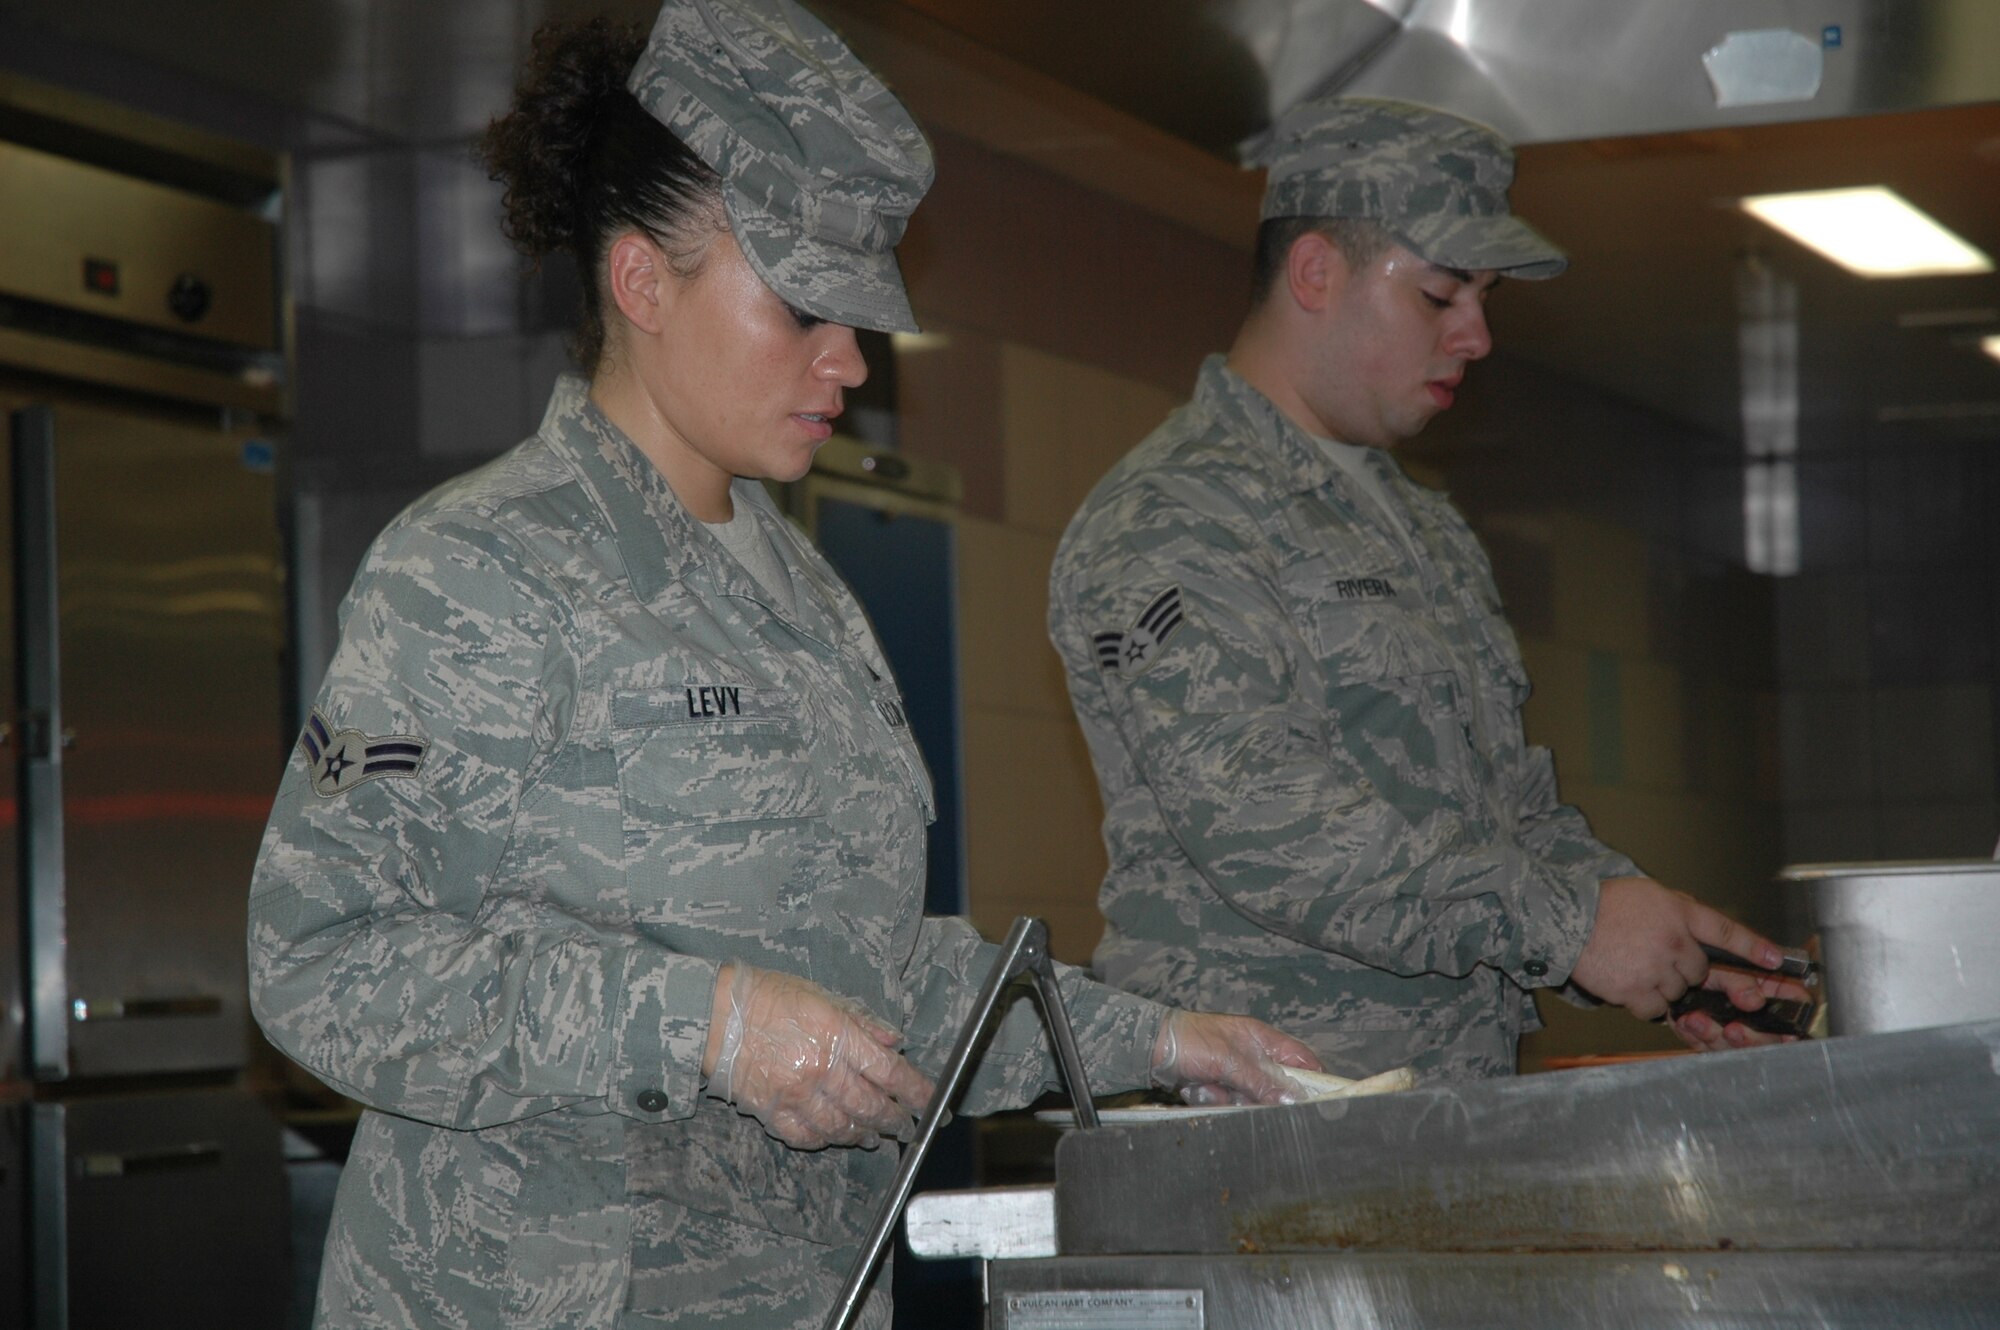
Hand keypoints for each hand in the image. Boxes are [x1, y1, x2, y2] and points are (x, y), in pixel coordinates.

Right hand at [705, 965, 933, 1149]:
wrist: (716, 1015)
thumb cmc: (770, 997)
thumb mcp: (821, 996)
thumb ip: (862, 1022)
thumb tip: (894, 1041)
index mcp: (838, 1036)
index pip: (890, 1072)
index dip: (916, 1092)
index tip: (931, 1102)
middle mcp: (822, 1070)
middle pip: (871, 1106)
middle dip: (894, 1120)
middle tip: (905, 1126)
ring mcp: (797, 1095)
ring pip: (842, 1127)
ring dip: (863, 1134)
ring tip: (874, 1136)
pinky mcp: (772, 1112)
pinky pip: (807, 1136)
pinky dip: (826, 1140)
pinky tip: (835, 1136)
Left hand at [1151, 1010, 1321, 1105]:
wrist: (1150, 1048)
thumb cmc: (1190, 1041)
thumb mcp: (1229, 1061)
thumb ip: (1261, 1081)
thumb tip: (1291, 1101)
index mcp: (1262, 1038)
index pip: (1301, 1058)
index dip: (1313, 1079)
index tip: (1319, 1101)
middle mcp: (1252, 1055)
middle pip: (1275, 1087)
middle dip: (1256, 1096)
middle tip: (1238, 1093)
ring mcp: (1235, 1071)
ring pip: (1250, 1100)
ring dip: (1229, 1098)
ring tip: (1208, 1085)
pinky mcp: (1219, 1085)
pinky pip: (1229, 1103)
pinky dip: (1213, 1099)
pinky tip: (1198, 1088)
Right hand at [1572, 877, 1793, 1023]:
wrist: (1565, 919)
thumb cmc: (1603, 905)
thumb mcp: (1648, 894)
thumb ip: (1679, 911)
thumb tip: (1698, 928)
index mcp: (1678, 913)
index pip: (1725, 931)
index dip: (1753, 948)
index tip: (1775, 960)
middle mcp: (1673, 942)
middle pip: (1697, 972)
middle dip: (1681, 970)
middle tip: (1654, 957)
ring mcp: (1656, 969)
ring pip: (1676, 992)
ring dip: (1659, 985)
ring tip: (1632, 965)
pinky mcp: (1636, 991)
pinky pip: (1653, 1008)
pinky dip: (1641, 1001)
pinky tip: (1623, 980)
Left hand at [1668, 969, 1815, 1052]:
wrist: (1674, 964)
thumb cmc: (1703, 956)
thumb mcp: (1723, 963)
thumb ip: (1740, 980)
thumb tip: (1754, 1001)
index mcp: (1771, 988)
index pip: (1796, 1009)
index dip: (1793, 1025)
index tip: (1785, 1035)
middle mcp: (1757, 1011)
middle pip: (1769, 1038)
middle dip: (1749, 1038)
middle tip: (1731, 1030)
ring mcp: (1734, 1026)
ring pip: (1736, 1047)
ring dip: (1715, 1036)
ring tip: (1696, 1020)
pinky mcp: (1710, 1036)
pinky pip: (1707, 1046)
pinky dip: (1695, 1036)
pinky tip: (1686, 1022)